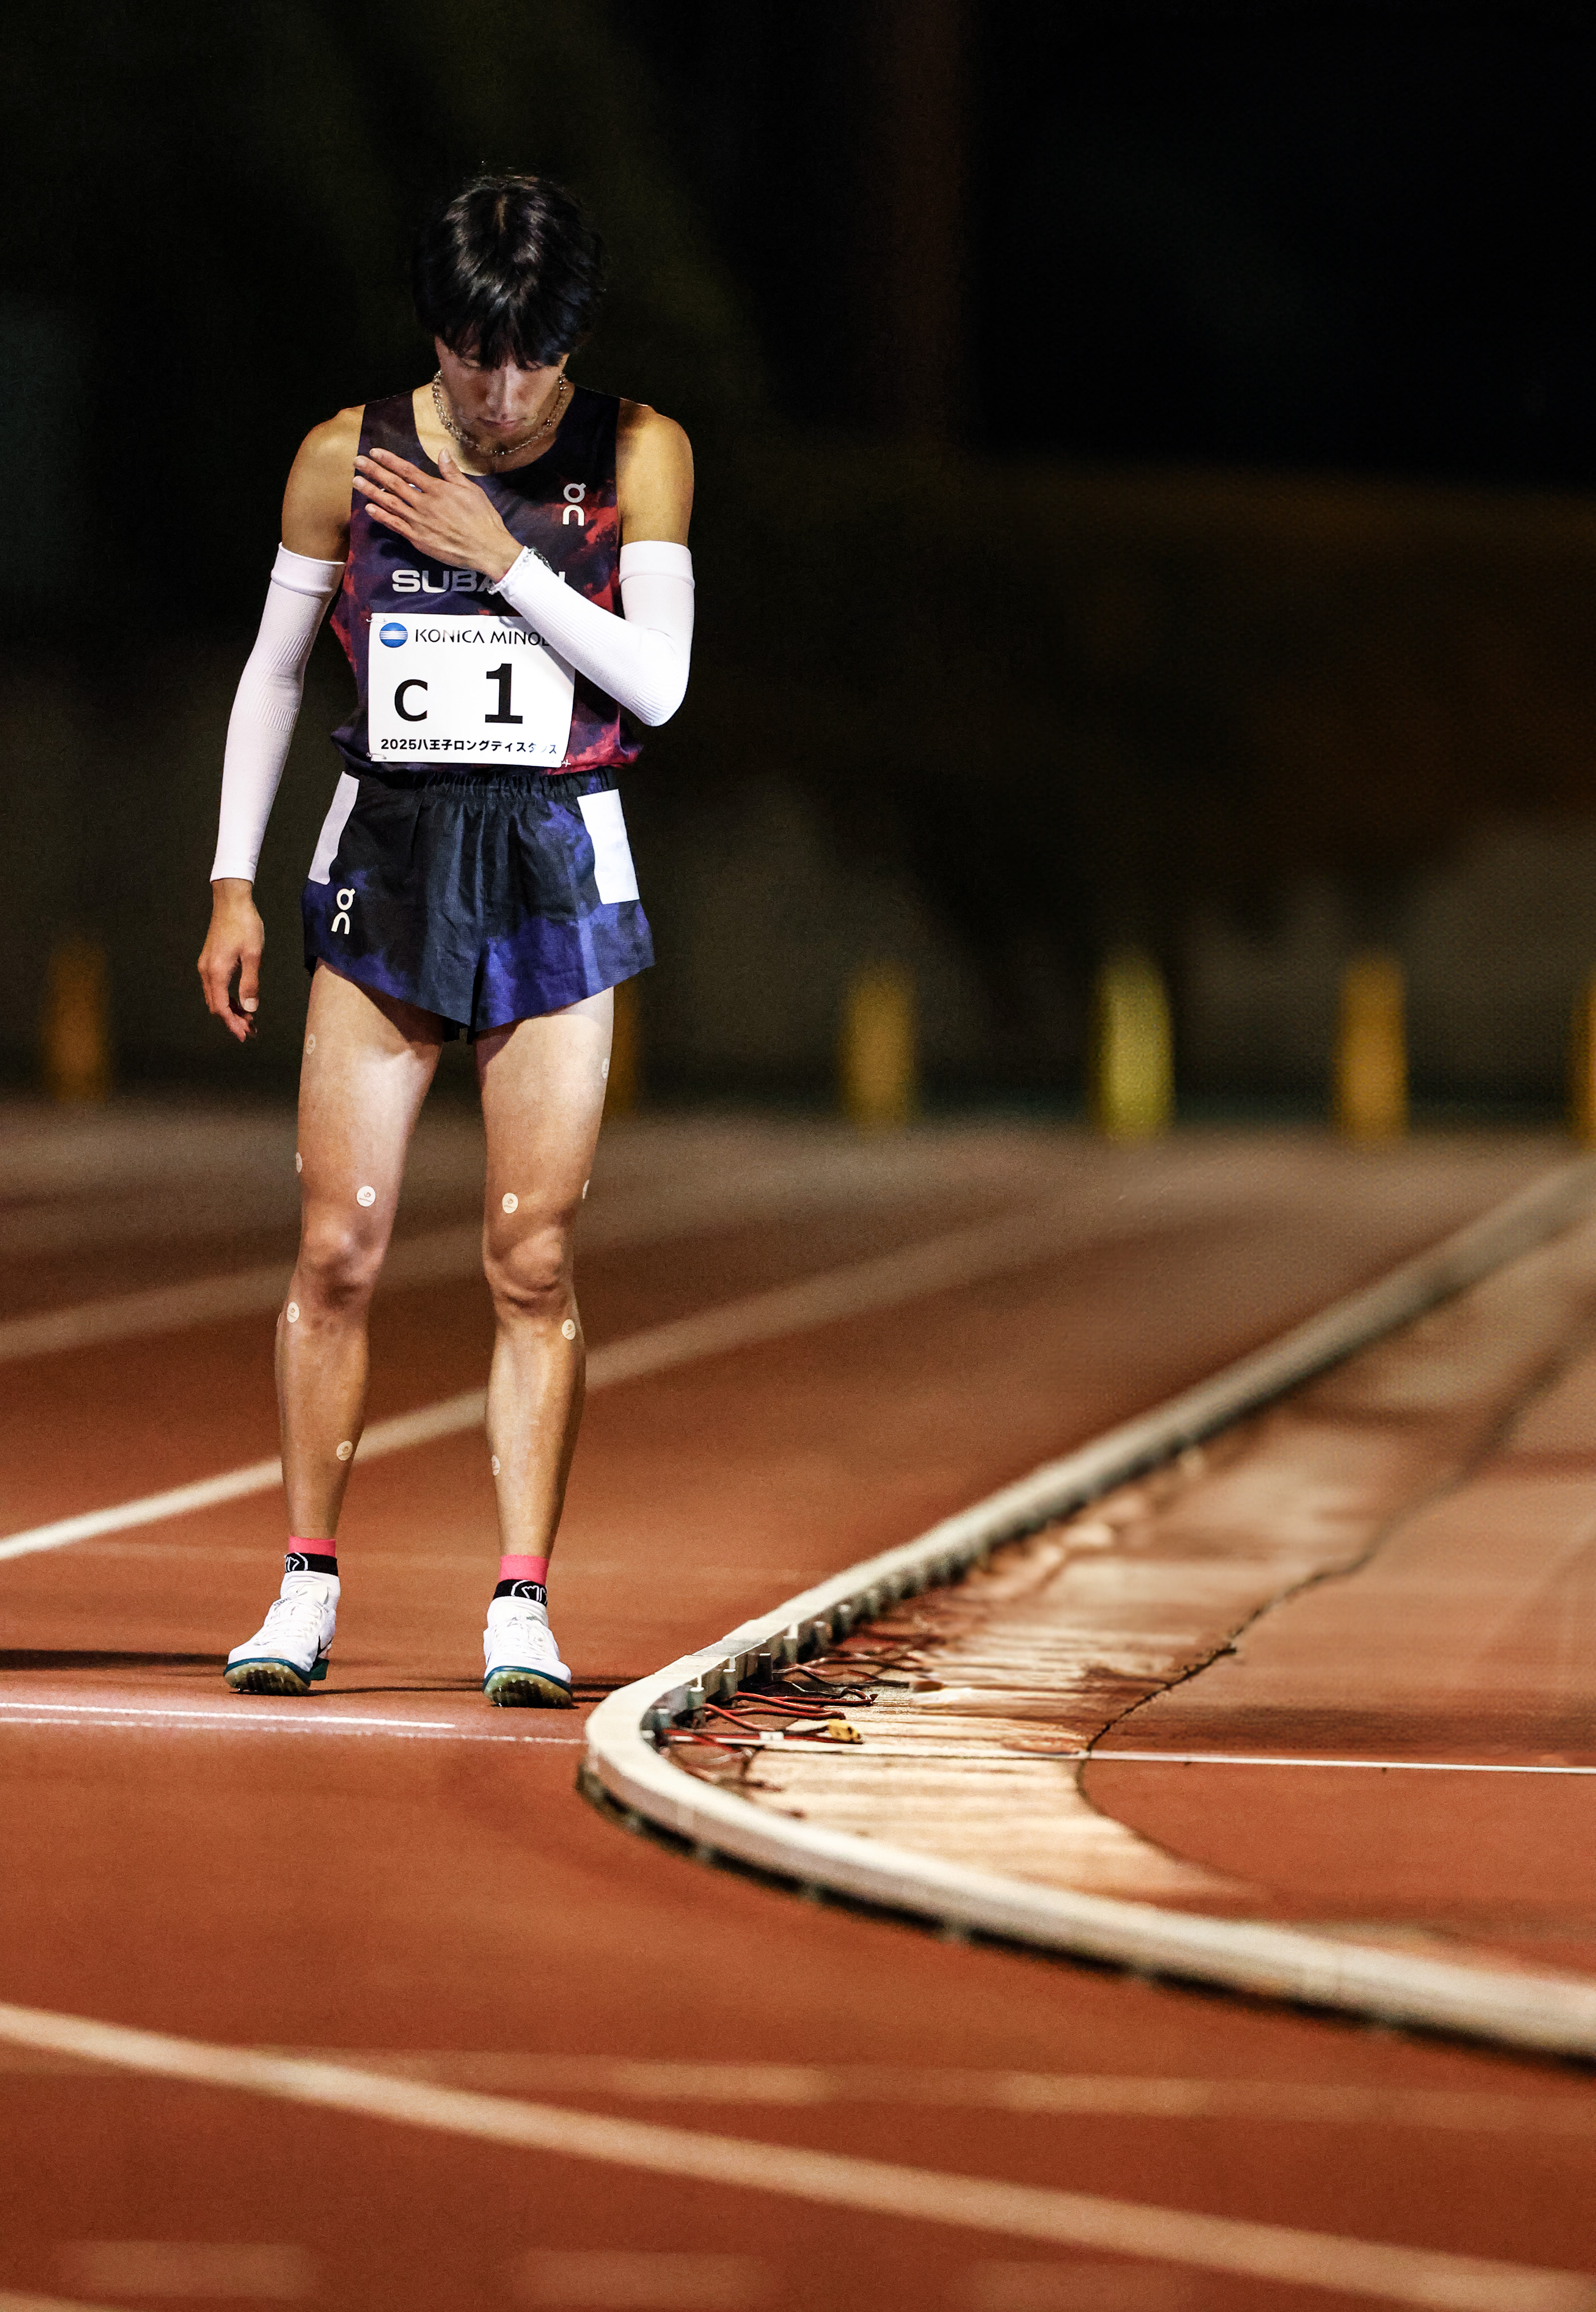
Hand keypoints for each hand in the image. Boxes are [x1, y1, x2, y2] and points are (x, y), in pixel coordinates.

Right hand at [199, 880, 264, 1043]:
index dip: (233, 1024)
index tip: (245, 1035)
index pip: (222, 1008)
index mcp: (216, 972)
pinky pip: (216, 987)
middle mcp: (207, 971)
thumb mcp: (253, 955)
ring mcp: (206, 965)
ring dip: (231, 1010)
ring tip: (249, 1019)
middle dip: (232, 1020)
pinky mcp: (210, 960)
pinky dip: (228, 998)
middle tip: (251, 1030)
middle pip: (216, 1005)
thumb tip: (251, 1008)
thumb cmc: (245, 925)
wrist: (231, 901)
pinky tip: (241, 1001)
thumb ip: (250, 983)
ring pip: (216, 997)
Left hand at [353, 446, 521, 580]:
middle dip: (373, 471)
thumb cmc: (483, 519)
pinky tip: (369, 508)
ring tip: (356, 481)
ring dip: (370, 491)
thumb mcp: (472, 490)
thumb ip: (452, 472)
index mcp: (437, 489)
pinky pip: (394, 525)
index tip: (374, 451)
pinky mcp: (417, 539)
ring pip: (389, 503)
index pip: (407, 470)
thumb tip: (442, 452)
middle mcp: (424, 504)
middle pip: (393, 484)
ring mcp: (418, 522)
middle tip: (356, 461)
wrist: (486, 549)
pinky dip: (380, 516)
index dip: (389, 460)